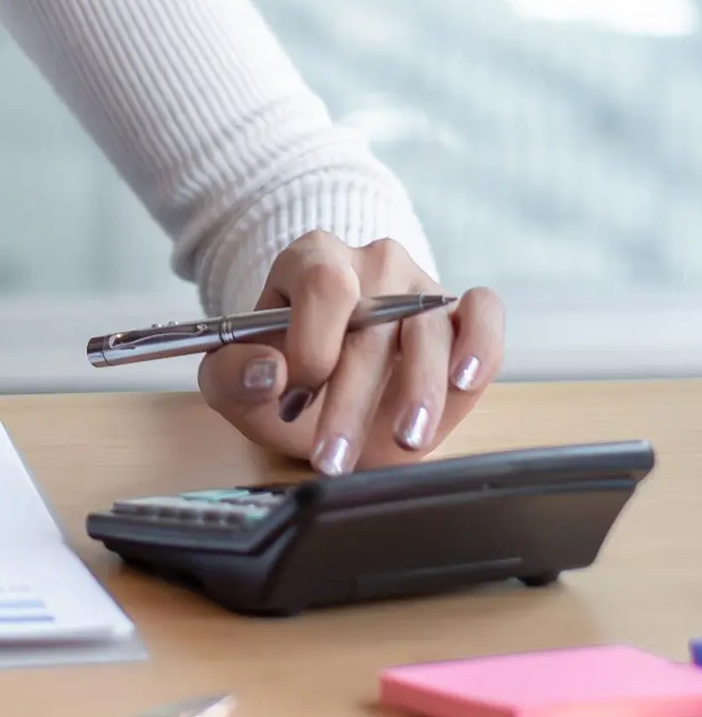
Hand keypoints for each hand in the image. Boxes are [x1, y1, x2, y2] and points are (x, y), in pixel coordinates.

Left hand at [196, 233, 503, 475]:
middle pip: (373, 322)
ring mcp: (421, 285)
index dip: (311, 343)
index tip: (295, 396)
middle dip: (352, 398)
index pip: (323, 284)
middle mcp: (371, 262)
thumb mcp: (239, 384)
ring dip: (420, 390)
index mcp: (311, 260)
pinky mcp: (463, 312)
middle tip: (335, 456)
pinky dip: (480, 344)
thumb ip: (231, 377)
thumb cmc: (288, 381)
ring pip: (429, 328)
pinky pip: (484, 312)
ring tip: (405, 440)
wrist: (333, 389)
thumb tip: (266, 372)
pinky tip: (464, 380)